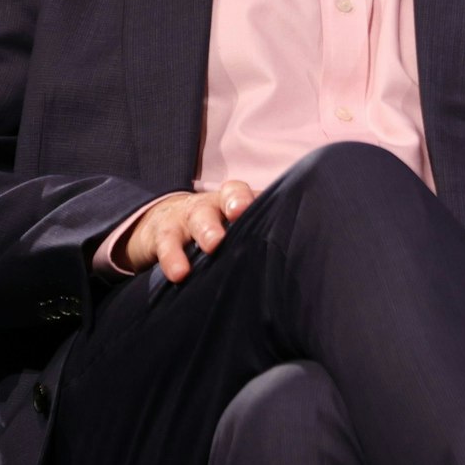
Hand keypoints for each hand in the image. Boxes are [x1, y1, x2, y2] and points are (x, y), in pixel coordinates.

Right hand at [117, 181, 257, 282]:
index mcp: (227, 202)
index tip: (259, 205)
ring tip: (213, 245)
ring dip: (205, 230)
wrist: (157, 225)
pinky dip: (173, 258)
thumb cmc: (208, 228)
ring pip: (194, 220)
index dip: (248, 195)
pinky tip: (179, 274)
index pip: (239, 190)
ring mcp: (183, 220)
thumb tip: (307, 238)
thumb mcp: (228, 223)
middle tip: (240, 214)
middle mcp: (207, 206)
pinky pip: (167, 246)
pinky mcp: (161, 237)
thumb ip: (255, 227)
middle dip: (232, 205)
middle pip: (222, 199)